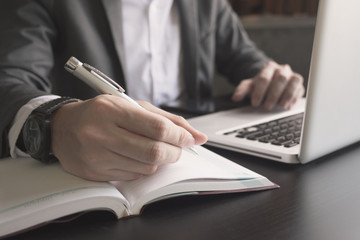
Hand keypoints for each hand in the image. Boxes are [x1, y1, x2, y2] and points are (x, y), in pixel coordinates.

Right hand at [51, 94, 206, 180]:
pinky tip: (139, 157)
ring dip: (161, 161)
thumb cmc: (100, 113)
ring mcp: (97, 155)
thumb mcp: (131, 106)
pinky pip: (133, 176)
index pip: (157, 127)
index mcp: (112, 110)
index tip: (189, 139)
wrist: (63, 128)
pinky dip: (144, 168)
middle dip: (175, 152)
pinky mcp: (95, 172)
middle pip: (154, 151)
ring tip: (157, 150)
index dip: (180, 136)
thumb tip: (196, 136)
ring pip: (146, 166)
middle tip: (178, 148)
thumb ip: (165, 119)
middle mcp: (101, 133)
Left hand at [232, 61, 304, 109]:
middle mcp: (282, 69)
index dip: (259, 91)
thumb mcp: (249, 87)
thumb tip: (235, 97)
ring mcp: (292, 75)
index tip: (255, 103)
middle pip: (280, 78)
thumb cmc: (260, 86)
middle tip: (267, 107)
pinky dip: (295, 97)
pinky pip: (300, 88)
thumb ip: (242, 90)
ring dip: (287, 95)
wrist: (271, 84)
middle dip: (273, 94)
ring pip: (294, 81)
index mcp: (269, 67)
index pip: (264, 78)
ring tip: (281, 106)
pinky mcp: (299, 84)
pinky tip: (288, 106)